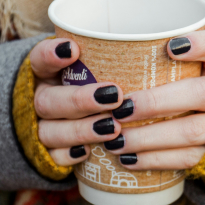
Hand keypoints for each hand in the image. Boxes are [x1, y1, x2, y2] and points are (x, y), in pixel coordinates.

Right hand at [29, 38, 125, 165]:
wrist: (55, 120)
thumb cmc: (84, 85)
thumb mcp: (90, 67)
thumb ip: (110, 58)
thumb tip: (166, 46)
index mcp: (43, 74)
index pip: (38, 59)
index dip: (51, 55)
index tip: (73, 49)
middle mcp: (37, 99)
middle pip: (47, 101)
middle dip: (80, 100)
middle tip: (114, 96)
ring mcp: (38, 128)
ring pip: (50, 131)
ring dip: (80, 130)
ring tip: (112, 128)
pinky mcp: (44, 154)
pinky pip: (51, 158)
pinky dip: (68, 155)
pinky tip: (87, 152)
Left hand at [104, 29, 204, 170]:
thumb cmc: (185, 86)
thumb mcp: (180, 67)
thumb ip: (152, 58)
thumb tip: (84, 50)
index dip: (202, 45)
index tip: (171, 47)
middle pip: (201, 93)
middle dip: (157, 102)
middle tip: (121, 108)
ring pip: (193, 131)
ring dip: (150, 137)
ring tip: (116, 140)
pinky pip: (188, 158)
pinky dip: (155, 159)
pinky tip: (127, 158)